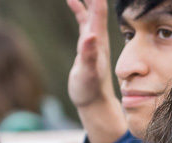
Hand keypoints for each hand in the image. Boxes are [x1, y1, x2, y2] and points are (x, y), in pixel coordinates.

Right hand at [66, 0, 128, 142]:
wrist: (95, 102)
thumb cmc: (90, 90)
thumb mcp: (88, 73)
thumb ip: (88, 55)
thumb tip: (90, 35)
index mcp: (99, 40)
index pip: (99, 10)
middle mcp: (98, 36)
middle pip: (96, 7)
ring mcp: (93, 40)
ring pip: (90, 12)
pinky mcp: (86, 45)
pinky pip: (84, 21)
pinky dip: (79, 9)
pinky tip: (72, 2)